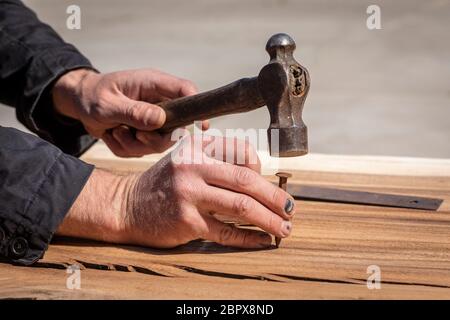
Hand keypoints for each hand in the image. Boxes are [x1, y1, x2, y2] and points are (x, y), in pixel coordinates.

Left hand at [52, 68, 207, 156]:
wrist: (79, 103)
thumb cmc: (92, 96)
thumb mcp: (107, 103)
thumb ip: (133, 112)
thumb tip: (160, 119)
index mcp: (153, 85)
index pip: (185, 91)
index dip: (197, 108)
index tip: (202, 126)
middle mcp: (158, 103)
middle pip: (176, 128)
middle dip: (153, 139)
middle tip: (133, 134)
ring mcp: (153, 121)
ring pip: (159, 143)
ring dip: (134, 144)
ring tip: (115, 130)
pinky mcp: (145, 135)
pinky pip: (142, 151)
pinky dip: (124, 148)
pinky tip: (113, 134)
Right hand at [58, 135, 295, 248]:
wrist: (128, 205)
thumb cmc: (165, 183)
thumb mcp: (187, 159)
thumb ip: (219, 160)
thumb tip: (262, 179)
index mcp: (197, 146)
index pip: (243, 152)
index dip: (262, 170)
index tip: (268, 185)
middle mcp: (193, 166)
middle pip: (247, 181)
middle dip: (275, 197)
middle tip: (291, 209)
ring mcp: (189, 194)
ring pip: (242, 207)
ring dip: (269, 220)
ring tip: (284, 229)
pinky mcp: (186, 222)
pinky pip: (227, 232)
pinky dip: (249, 238)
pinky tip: (262, 240)